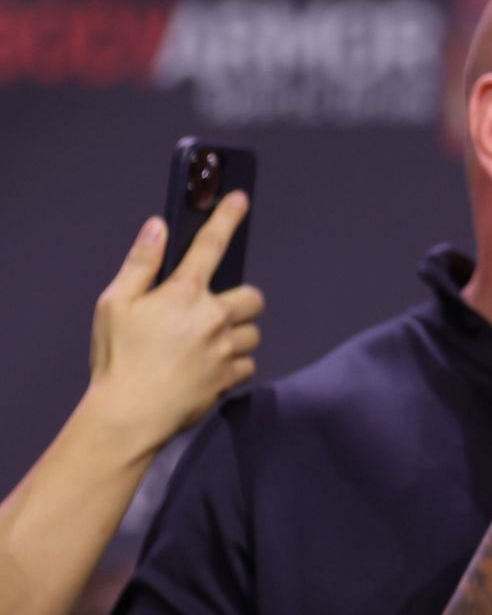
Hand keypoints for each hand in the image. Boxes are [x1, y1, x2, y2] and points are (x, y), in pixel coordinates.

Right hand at [85, 193, 264, 450]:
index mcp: (183, 293)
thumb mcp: (115, 303)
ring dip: (237, 336)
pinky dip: (233, 366)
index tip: (241, 200)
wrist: (130, 414)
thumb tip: (157, 227)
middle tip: (212, 313)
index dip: (227, 218)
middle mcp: (213, 317)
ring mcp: (226, 348)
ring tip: (205, 347)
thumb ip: (141, 263)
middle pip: (253, 297)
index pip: (211, 245)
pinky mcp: (231, 377)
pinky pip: (247, 365)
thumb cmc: (117, 358)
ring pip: (252, 333)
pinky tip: (207, 370)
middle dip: (239, 302)